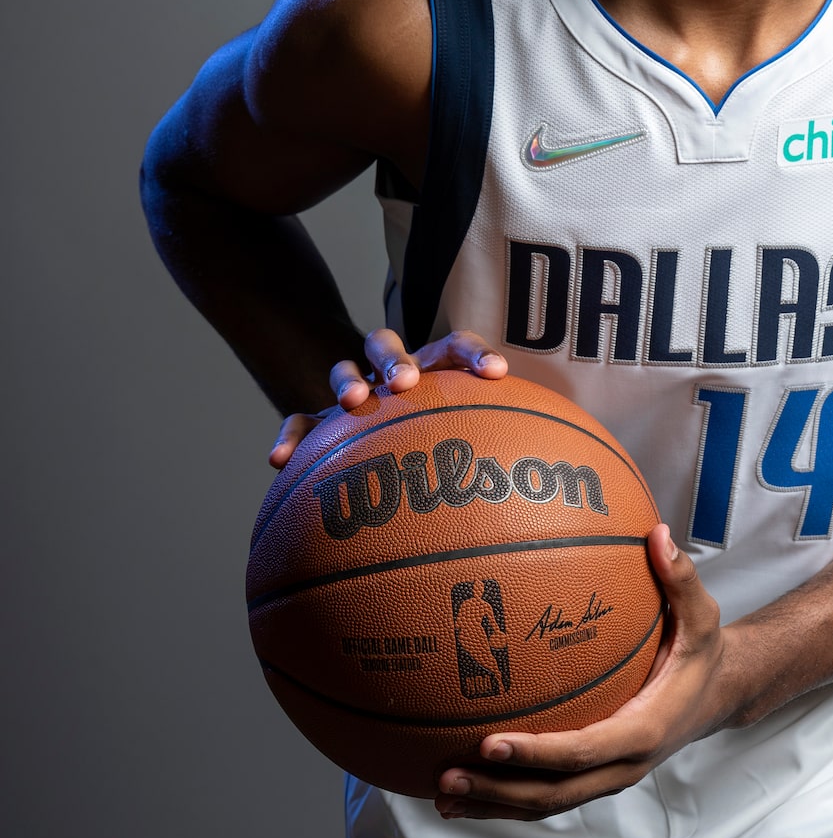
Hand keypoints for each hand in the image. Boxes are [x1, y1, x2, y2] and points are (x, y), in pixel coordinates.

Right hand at [267, 327, 507, 468]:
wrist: (383, 444)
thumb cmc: (439, 446)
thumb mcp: (465, 439)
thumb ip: (493, 447)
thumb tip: (548, 494)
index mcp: (432, 368)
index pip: (455, 347)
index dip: (475, 354)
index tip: (497, 374)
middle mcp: (392, 373)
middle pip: (388, 343)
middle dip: (396, 358)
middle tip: (407, 383)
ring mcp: (355, 392)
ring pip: (344, 369)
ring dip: (348, 380)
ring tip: (352, 403)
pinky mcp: (320, 421)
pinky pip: (299, 422)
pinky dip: (290, 437)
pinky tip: (279, 461)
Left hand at [433, 525, 735, 820]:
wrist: (717, 697)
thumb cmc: (700, 654)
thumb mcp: (702, 617)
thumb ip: (680, 580)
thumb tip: (657, 535)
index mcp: (643, 731)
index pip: (582, 752)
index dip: (535, 754)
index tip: (489, 743)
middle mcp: (623, 764)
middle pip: (555, 793)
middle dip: (499, 789)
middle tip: (446, 779)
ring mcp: (608, 776)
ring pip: (546, 803)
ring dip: (494, 803)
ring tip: (440, 795)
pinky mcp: (595, 776)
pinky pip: (548, 794)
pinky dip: (505, 798)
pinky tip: (465, 790)